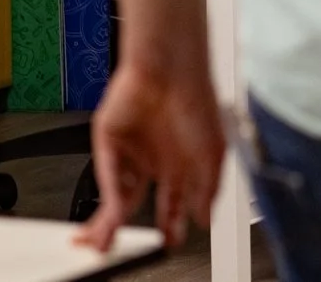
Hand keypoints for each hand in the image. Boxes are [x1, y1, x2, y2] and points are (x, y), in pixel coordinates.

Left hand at [79, 61, 224, 250]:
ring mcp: (132, 153)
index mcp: (182, 162)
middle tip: (127, 251)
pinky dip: (109, 199)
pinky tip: (112, 214)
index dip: (169, 226)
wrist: (169, 69)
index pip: (172, 203)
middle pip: (140, 204)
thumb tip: (205, 217)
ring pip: (117, 196)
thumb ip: (208, 188)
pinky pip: (107, 177)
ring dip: (111, 221)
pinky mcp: (109, 144)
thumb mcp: (214, 151)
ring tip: (105, 243)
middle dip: (132, 230)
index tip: (167, 243)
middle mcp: (155, 160)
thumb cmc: (198, 98)